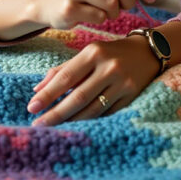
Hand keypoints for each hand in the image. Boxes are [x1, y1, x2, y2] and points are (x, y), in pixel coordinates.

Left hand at [26, 36, 160, 125]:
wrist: (149, 52)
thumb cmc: (110, 53)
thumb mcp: (88, 54)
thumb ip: (62, 70)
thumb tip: (36, 90)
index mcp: (93, 53)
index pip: (66, 77)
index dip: (47, 94)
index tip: (31, 108)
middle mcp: (109, 67)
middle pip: (78, 97)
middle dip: (56, 113)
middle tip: (38, 124)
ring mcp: (123, 83)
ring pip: (93, 109)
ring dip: (72, 121)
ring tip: (55, 128)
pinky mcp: (132, 96)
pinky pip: (107, 114)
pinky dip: (91, 121)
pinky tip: (78, 126)